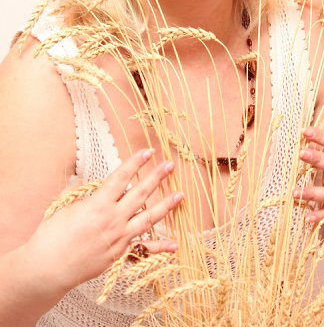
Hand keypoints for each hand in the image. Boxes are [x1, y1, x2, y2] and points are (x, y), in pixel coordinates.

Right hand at [24, 149, 183, 295]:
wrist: (47, 268)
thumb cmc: (51, 236)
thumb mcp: (63, 206)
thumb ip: (76, 191)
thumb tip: (79, 178)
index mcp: (98, 203)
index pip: (121, 177)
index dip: (135, 163)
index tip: (148, 151)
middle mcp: (113, 218)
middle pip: (140, 193)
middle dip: (156, 177)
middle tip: (170, 165)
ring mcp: (119, 237)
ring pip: (148, 218)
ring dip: (165, 205)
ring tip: (180, 195)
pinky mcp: (119, 254)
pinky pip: (143, 248)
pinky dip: (159, 247)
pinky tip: (174, 245)